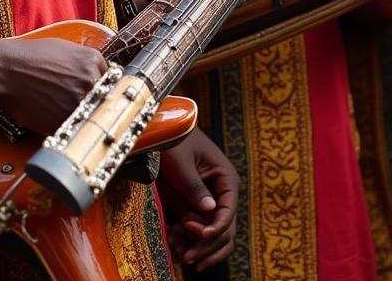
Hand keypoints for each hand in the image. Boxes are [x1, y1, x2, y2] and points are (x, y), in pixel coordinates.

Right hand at [0, 37, 107, 134]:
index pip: (112, 80)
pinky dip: (70, 129)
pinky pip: (76, 129)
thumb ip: (85, 62)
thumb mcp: (64, 49)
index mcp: (93, 60)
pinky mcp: (66, 121)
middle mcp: (91, 80)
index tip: (100, 97)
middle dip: (95, 104)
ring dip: (83, 118)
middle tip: (84, 108)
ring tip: (65, 114)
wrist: (4, 71)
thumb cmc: (29, 58)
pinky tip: (56, 120)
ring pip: (91, 116)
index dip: (104, 90)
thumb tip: (98, 75)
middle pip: (105, 99)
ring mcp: (79, 102)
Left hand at [158, 128, 239, 271]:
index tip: (198, 235)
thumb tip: (210, 210)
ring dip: (198, 248)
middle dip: (206, 246)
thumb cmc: (174, 141)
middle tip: (186, 257)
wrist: (163, 133)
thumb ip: (194, 186)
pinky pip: (198, 231)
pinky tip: (172, 242)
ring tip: (178, 252)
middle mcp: (223, 195)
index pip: (228, 212)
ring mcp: (210, 204)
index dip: (215, 228)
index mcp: (226, 180)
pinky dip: (187, 241)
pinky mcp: (196, 209)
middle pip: (224, 231)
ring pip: (213, 236)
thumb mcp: (181, 162)